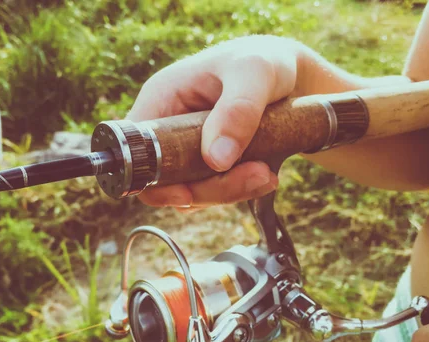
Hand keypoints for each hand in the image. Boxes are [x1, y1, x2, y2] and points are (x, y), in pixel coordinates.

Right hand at [126, 35, 301, 210]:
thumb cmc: (264, 61)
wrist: (292, 76)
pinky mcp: (211, 165)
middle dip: (210, 189)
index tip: (186, 193)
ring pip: (194, 192)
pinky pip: (216, 192)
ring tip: (266, 172)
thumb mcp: (255, 72)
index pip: (136, 153)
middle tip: (256, 174)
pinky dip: (242, 190)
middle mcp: (168, 129)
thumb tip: (217, 158)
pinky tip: (266, 174)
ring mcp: (189, 150)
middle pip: (168, 182)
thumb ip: (238, 110)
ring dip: (231, 191)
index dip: (152, 181)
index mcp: (161, 101)